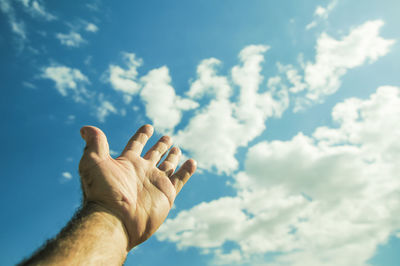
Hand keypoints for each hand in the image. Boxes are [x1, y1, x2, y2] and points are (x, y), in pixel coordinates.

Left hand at [78, 124, 195, 249]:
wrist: (115, 219)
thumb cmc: (102, 191)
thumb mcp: (94, 162)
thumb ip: (95, 143)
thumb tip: (85, 128)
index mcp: (127, 163)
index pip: (136, 144)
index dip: (142, 135)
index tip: (148, 127)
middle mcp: (142, 172)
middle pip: (154, 154)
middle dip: (160, 145)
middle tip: (167, 137)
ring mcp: (155, 183)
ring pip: (168, 166)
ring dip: (172, 157)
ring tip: (177, 149)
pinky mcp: (167, 194)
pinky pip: (180, 179)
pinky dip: (187, 171)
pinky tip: (192, 162)